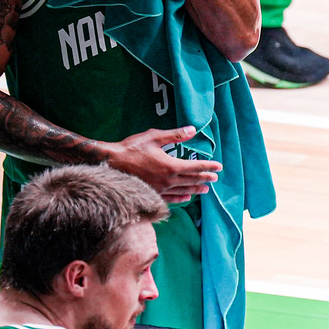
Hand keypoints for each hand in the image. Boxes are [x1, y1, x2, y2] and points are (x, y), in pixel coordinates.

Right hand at [107, 127, 221, 202]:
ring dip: (195, 189)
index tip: (219, 167)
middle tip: (215, 178)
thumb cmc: (131, 148)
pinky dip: (180, 198)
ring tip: (205, 189)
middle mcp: (168, 180)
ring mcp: (160, 189)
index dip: (208, 166)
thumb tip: (192, 130)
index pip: (195, 167)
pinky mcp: (151, 193)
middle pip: (191, 180)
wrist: (110, 163)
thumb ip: (175, 135)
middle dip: (204, 178)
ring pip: (183, 190)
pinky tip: (186, 198)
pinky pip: (170, 198)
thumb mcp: (154, 137)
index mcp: (171, 166)